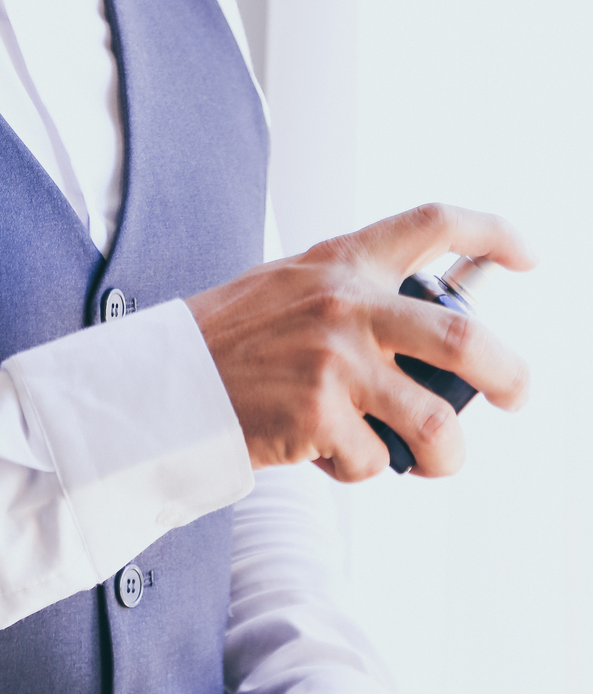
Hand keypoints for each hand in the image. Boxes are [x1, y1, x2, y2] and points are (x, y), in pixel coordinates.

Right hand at [186, 202, 533, 480]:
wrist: (166, 381)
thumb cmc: (233, 340)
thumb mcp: (292, 286)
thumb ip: (353, 292)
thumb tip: (432, 326)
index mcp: (341, 261)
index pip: (429, 224)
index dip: (490, 232)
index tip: (526, 254)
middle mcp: (344, 303)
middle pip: (464, 338)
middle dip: (510, 375)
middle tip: (515, 393)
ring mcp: (333, 361)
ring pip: (436, 424)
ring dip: (445, 456)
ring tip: (431, 460)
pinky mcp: (317, 416)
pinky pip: (375, 461)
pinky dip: (361, 469)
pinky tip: (328, 452)